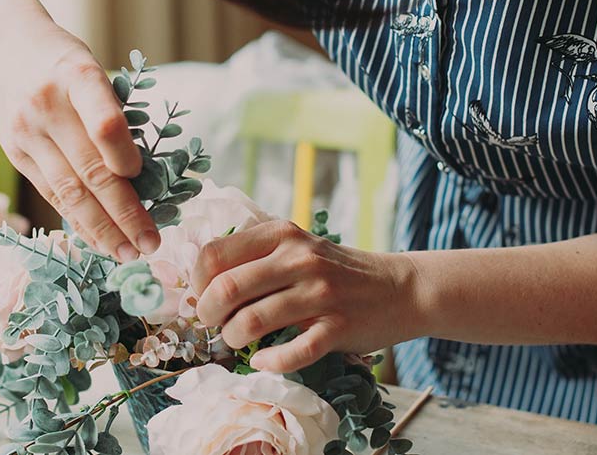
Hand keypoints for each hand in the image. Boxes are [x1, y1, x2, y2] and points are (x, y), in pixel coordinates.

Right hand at [0, 25, 158, 260]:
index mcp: (78, 75)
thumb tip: (142, 174)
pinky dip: (76, 220)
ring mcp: (26, 132)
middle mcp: (48, 106)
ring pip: (68, 191)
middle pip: (90, 170)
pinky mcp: (14, 152)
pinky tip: (97, 239)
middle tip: (151, 244)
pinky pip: (51, 193)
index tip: (143, 178)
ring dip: (102, 229)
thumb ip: (109, 112)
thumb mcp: (90, 66)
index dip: (126, 156)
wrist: (0, 43)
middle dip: (125, 214)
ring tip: (128, 253)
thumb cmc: (60, 58)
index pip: (105, 124)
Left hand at [192, 220, 420, 372]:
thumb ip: (254, 255)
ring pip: (250, 322)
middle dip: (209, 315)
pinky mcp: (337, 327)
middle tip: (215, 324)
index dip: (197, 283)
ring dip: (234, 339)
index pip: (213, 254)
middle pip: (226, 289)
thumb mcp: (297, 246)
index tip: (204, 297)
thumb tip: (202, 283)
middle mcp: (298, 259)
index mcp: (281, 234)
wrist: (399, 288)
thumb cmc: (336, 271)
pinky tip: (264, 360)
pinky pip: (291, 353)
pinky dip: (269, 362)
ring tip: (240, 341)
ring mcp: (320, 294)